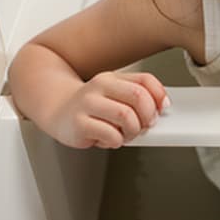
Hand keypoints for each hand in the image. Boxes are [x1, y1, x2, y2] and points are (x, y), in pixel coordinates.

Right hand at [49, 71, 167, 149]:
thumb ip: (135, 97)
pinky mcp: (79, 125)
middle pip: (139, 97)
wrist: (57, 110)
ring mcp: (88, 104)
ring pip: (126, 116)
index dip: (159, 96)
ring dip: (133, 130)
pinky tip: (109, 139)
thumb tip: (161, 106)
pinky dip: (116, 141)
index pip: (145, 81)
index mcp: (112, 78)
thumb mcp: (113, 95)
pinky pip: (110, 134)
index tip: (162, 109)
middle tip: (144, 125)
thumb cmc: (90, 106)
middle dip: (148, 116)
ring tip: (125, 134)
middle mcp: (100, 87)